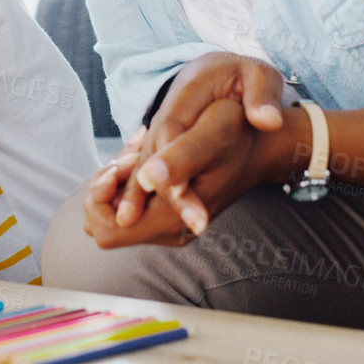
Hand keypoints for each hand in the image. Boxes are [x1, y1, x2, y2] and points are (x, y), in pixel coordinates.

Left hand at [85, 99, 270, 247]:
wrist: (263, 143)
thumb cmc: (238, 134)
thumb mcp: (210, 134)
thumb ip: (178, 160)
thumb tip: (146, 179)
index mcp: (172, 221)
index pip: (106, 229)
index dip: (101, 196)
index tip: (122, 165)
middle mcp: (167, 230)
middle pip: (104, 222)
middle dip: (107, 184)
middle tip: (132, 153)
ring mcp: (168, 222)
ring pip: (115, 209)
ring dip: (119, 176)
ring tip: (143, 146)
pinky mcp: (170, 210)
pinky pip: (130, 200)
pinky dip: (130, 174)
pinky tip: (149, 148)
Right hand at [115, 53, 291, 231]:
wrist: (222, 74)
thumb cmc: (242, 76)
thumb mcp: (258, 75)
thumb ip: (262, 95)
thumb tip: (267, 121)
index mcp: (188, 93)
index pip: (172, 131)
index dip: (174, 164)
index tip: (182, 191)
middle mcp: (167, 115)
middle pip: (152, 155)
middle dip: (165, 192)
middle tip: (193, 225)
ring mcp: (161, 132)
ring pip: (145, 167)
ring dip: (145, 199)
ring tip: (162, 228)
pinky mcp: (163, 148)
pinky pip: (150, 173)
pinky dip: (149, 196)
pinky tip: (160, 221)